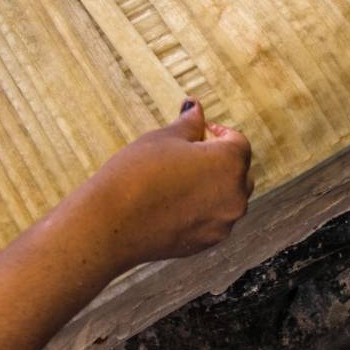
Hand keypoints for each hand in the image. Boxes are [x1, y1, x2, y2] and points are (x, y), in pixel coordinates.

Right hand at [80, 99, 253, 267]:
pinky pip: (215, 218)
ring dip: (214, 185)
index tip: (200, 131)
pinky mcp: (208, 242)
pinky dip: (204, 208)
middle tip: (190, 153)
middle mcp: (235, 194)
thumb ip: (189, 123)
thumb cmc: (137, 175)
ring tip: (181, 178)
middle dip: (220, 160)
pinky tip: (176, 202)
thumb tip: (196, 107)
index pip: (237, 141)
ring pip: (228, 197)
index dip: (218, 132)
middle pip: (238, 170)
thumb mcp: (164, 138)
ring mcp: (223, 222)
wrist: (111, 224)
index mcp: (230, 162)